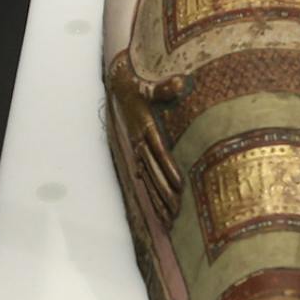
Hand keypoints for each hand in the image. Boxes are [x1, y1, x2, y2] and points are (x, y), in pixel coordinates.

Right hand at [107, 57, 184, 222]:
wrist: (118, 88)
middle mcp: (138, 142)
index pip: (159, 152)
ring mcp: (135, 149)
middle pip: (154, 171)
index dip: (169, 169)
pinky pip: (143, 176)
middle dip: (165, 192)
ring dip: (158, 198)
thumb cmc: (138, 87)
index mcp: (144, 127)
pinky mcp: (135, 152)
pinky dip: (149, 192)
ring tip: (169, 217)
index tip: (180, 185)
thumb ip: (164, 87)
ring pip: (147, 178)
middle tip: (178, 210)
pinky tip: (156, 209)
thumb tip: (180, 82)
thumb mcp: (149, 85)